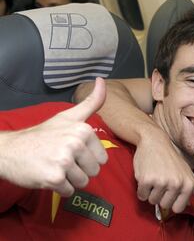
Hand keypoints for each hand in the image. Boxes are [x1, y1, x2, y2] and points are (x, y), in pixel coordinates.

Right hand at [0, 78, 107, 195]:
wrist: (11, 150)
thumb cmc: (43, 134)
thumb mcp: (69, 116)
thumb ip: (91, 102)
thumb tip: (101, 80)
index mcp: (83, 130)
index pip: (102, 158)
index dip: (88, 158)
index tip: (72, 151)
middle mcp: (75, 144)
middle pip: (94, 171)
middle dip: (80, 170)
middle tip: (62, 160)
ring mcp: (64, 161)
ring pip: (83, 182)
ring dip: (70, 180)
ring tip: (56, 167)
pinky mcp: (54, 177)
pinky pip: (69, 191)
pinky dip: (60, 188)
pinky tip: (49, 175)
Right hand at [134, 125, 193, 212]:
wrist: (155, 141)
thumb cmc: (172, 160)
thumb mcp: (189, 174)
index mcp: (188, 184)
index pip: (178, 208)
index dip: (171, 201)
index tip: (170, 189)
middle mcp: (177, 184)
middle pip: (164, 205)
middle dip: (160, 195)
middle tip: (161, 179)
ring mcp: (162, 182)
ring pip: (152, 201)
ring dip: (150, 191)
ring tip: (154, 175)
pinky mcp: (147, 179)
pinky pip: (141, 195)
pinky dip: (141, 188)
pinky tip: (146, 175)